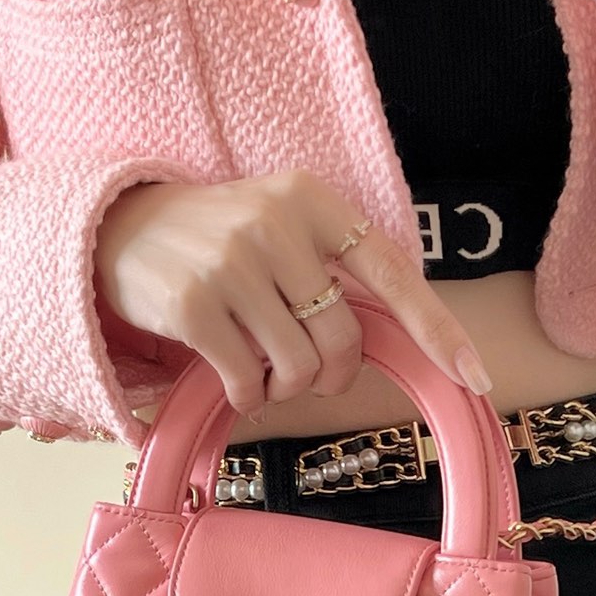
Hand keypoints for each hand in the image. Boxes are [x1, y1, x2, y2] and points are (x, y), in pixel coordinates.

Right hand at [93, 169, 493, 416]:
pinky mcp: (192, 305)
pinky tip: (232, 380)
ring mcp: (231, 263)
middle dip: (331, 374)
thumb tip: (394, 336)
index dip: (436, 329)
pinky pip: (247, 381)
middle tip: (307, 376)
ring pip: (297, 365)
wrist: (120, 227)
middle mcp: (275, 223)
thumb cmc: (217, 237)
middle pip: (342, 336)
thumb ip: (332, 264)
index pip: (391, 272)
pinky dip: (247, 395)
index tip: (475, 375)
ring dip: (284, 387)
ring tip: (262, 372)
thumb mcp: (281, 224)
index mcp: (311, 200)